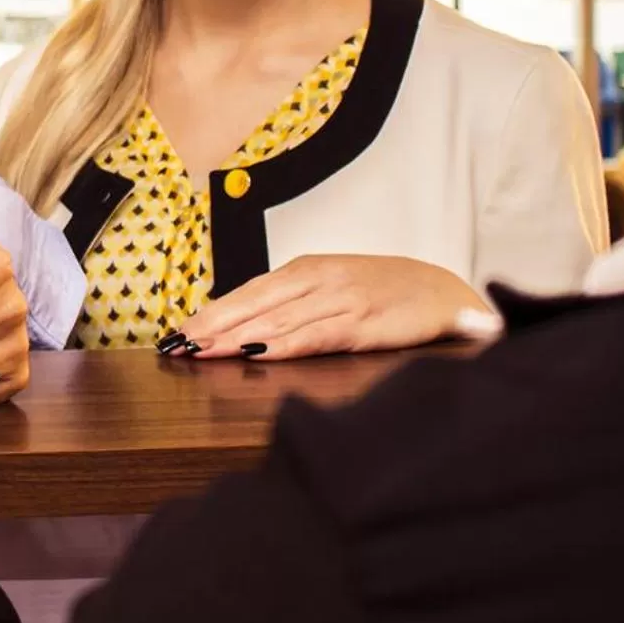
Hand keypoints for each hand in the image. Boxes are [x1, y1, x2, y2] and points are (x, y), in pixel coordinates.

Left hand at [178, 254, 492, 360]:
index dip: (212, 311)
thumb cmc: (383, 292)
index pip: (248, 291)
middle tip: (178, 344)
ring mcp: (340, 299)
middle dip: (213, 325)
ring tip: (203, 351)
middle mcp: (318, 279)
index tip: (178, 331)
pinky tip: (259, 353)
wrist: (445, 292)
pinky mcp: (364, 323)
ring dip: (237, 336)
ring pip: (278, 319)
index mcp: (306, 269)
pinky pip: (316, 334)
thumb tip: (244, 325)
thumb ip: (293, 303)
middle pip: (255, 303)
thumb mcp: (332, 288)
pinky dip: (285, 343)